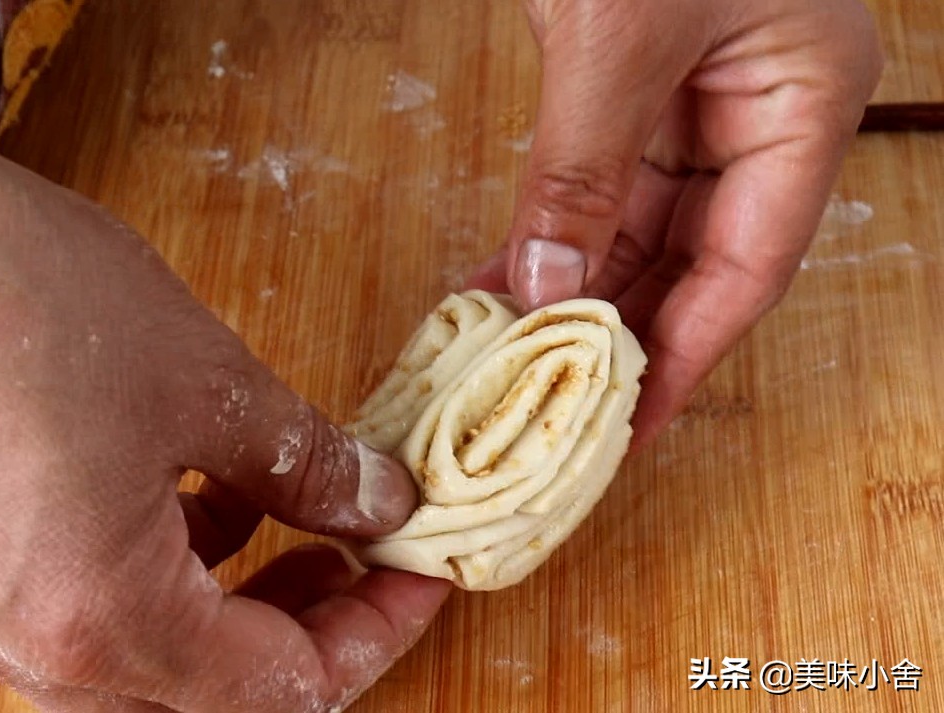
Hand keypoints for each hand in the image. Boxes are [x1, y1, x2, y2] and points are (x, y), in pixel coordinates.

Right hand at [0, 7, 450, 709]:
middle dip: (310, 620)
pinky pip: (93, 608)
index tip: (424, 572)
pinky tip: (199, 491)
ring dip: (240, 596)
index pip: (287, 686)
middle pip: (218, 687)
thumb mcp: (202, 380)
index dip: (375, 631)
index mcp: (110, 628)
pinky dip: (168, 570)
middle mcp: (42, 655)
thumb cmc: (14, 301)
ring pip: (156, 653)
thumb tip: (379, 504)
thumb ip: (305, 465)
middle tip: (368, 545)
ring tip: (295, 510)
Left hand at [470, 0, 882, 445]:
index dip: (685, 352)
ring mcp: (695, 99)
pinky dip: (549, 234)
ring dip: (571, 290)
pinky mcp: (632, 86)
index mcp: (805, 100)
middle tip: (551, 407)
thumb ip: (581, 165)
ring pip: (636, 229)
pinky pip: (596, 183)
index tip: (628, 425)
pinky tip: (502, 286)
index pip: (749, 264)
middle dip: (614, 329)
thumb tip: (548, 285)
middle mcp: (760, 110)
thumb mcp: (617, 34)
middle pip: (691, 257)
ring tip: (510, 361)